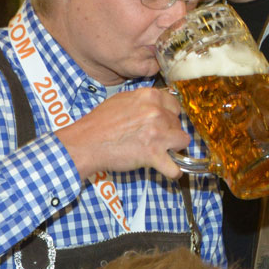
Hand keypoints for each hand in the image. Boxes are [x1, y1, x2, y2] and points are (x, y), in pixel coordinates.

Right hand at [56, 87, 190, 180]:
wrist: (85, 143)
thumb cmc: (99, 123)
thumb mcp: (122, 100)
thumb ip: (143, 102)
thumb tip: (158, 106)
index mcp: (150, 97)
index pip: (175, 105)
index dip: (170, 115)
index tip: (164, 123)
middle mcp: (157, 112)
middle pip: (178, 124)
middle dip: (170, 132)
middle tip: (155, 139)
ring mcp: (157, 133)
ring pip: (183, 141)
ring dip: (174, 148)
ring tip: (161, 152)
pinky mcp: (154, 154)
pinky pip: (175, 168)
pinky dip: (173, 171)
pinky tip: (169, 171)